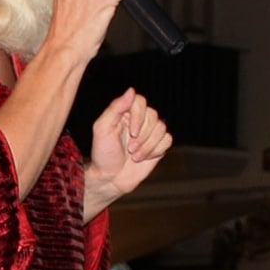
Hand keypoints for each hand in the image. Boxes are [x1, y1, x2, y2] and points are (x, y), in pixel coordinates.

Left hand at [84, 88, 174, 215]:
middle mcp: (139, 120)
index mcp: (124, 113)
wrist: (110, 178)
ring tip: (134, 156)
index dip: (139, 116)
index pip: (140, 101)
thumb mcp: (102, 129)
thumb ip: (115, 108)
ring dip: (148, 145)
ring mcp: (149, 133)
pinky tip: (144, 158)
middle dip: (142, 136)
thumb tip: (131, 90)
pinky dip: (156, 150)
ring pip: (162, 128)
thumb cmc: (103, 154)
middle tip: (130, 149)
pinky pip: (168, 140)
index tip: (132, 132)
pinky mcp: (158, 145)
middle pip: (153, 116)